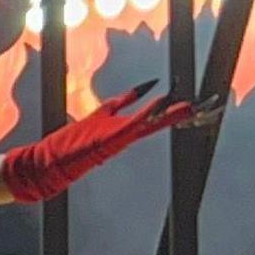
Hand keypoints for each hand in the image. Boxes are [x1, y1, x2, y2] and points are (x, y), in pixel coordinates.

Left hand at [0, 82, 206, 205]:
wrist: (47, 166)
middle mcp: (124, 135)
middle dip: (181, 114)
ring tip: (191, 107)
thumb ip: (124, 101)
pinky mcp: (106, 139)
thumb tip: (145, 88)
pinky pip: (130, 124)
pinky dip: (145, 114)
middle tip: (207, 106)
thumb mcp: (101, 114)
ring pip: (148, 124)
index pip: (157, 117)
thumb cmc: (71, 144)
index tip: (197, 104)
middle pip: (158, 122)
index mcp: (125, 130)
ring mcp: (116, 138)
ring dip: (168, 115)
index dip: (176, 110)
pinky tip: (158, 105)